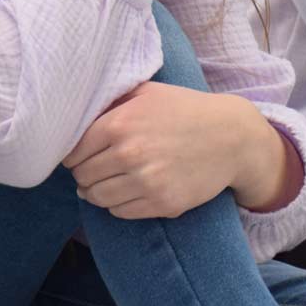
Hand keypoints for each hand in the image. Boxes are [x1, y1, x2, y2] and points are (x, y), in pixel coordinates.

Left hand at [65, 84, 276, 217]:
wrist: (232, 137)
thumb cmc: (185, 110)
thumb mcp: (146, 92)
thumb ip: (111, 102)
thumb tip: (75, 115)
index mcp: (119, 123)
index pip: (73, 151)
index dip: (72, 155)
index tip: (78, 156)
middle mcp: (129, 154)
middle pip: (83, 177)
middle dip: (83, 174)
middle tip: (92, 170)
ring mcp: (147, 182)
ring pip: (98, 198)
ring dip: (96, 193)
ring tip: (104, 184)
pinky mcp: (163, 203)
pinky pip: (121, 213)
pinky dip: (117, 205)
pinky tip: (126, 192)